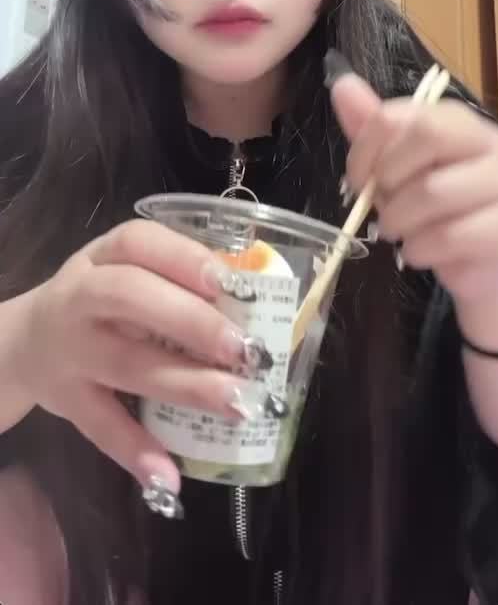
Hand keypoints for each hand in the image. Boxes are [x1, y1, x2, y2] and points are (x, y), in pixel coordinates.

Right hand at [7, 220, 269, 493]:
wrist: (23, 344)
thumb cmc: (99, 304)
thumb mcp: (124, 273)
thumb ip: (176, 281)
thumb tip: (254, 300)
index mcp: (103, 257)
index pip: (138, 243)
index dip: (183, 258)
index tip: (228, 281)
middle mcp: (81, 297)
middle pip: (130, 296)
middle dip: (191, 320)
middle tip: (243, 347)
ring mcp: (71, 351)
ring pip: (126, 363)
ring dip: (184, 384)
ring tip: (236, 402)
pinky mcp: (66, 401)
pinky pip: (100, 426)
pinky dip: (135, 450)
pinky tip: (169, 475)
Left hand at [330, 71, 497, 346]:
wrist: (492, 268)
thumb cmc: (448, 218)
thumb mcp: (410, 173)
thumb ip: (380, 134)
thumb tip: (343, 86)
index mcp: (466, 128)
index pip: (413, 115)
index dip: (370, 146)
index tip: (357, 178)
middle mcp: (495, 148)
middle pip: (427, 138)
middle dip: (388, 183)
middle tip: (384, 211)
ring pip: (435, 192)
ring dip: (401, 224)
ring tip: (402, 236)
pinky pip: (452, 236)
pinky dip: (423, 251)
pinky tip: (424, 255)